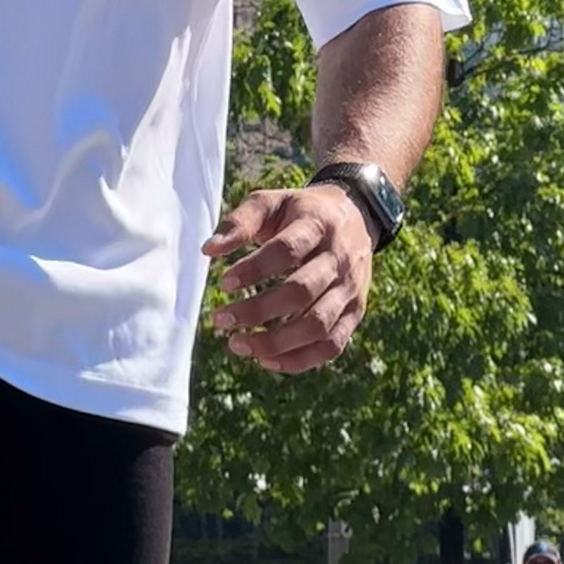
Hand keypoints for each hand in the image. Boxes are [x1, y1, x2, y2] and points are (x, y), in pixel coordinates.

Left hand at [203, 184, 375, 373]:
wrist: (356, 216)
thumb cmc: (301, 212)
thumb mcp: (272, 203)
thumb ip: (240, 222)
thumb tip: (208, 250)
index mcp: (317, 225)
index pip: (286, 250)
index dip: (254, 269)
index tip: (224, 283)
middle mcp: (339, 259)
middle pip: (301, 292)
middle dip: (257, 311)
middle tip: (221, 319)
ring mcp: (350, 289)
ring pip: (318, 325)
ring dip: (275, 343)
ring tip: (237, 345)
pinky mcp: (355, 313)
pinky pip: (332, 346)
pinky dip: (300, 360)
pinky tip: (266, 360)